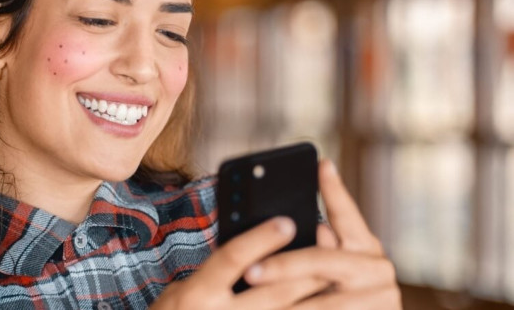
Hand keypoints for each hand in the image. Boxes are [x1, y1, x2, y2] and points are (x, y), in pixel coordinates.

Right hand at [150, 217, 329, 309]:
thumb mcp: (184, 290)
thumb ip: (217, 273)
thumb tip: (259, 247)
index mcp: (197, 295)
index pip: (232, 258)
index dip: (261, 239)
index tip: (287, 221)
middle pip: (272, 290)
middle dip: (306, 271)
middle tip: (333, 252)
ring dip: (317, 300)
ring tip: (338, 282)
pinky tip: (321, 306)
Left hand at [242, 160, 401, 308]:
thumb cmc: (339, 299)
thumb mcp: (332, 271)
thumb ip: (320, 250)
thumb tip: (301, 228)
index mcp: (366, 247)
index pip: (347, 214)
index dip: (334, 190)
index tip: (321, 164)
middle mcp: (378, 268)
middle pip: (322, 261)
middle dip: (282, 267)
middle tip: (249, 271)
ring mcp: (381, 297)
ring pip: (322, 300)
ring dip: (284, 299)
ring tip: (252, 291)